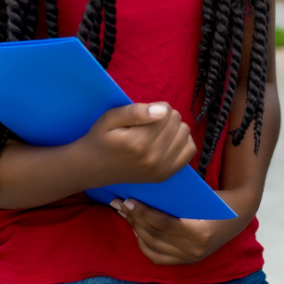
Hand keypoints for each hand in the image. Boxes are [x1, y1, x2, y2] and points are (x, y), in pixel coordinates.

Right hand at [79, 102, 196, 187]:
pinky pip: (189, 150)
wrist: (93, 168)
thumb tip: (163, 110)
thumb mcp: (110, 118)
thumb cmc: (102, 138)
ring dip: (173, 128)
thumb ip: (135, 111)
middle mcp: (153, 157)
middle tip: (147, 125)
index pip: (167, 111)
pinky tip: (167, 142)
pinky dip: (182, 142)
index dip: (155, 107)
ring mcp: (161, 169)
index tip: (142, 115)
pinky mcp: (165, 175)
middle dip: (164, 117)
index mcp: (139, 142)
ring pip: (185, 132)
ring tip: (156, 133)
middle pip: (177, 120)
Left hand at [110, 197, 242, 264]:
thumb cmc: (218, 199)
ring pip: (153, 247)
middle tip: (120, 205)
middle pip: (155, 236)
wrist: (239, 214)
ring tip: (125, 215)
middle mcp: (195, 250)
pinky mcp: (187, 261)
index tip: (129, 201)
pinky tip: (137, 231)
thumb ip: (176, 200)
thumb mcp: (200, 196)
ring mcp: (191, 258)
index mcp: (200, 232)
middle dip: (134, 219)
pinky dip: (145, 244)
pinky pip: (158, 257)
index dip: (144, 213)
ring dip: (136, 230)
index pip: (163, 224)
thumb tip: (144, 194)